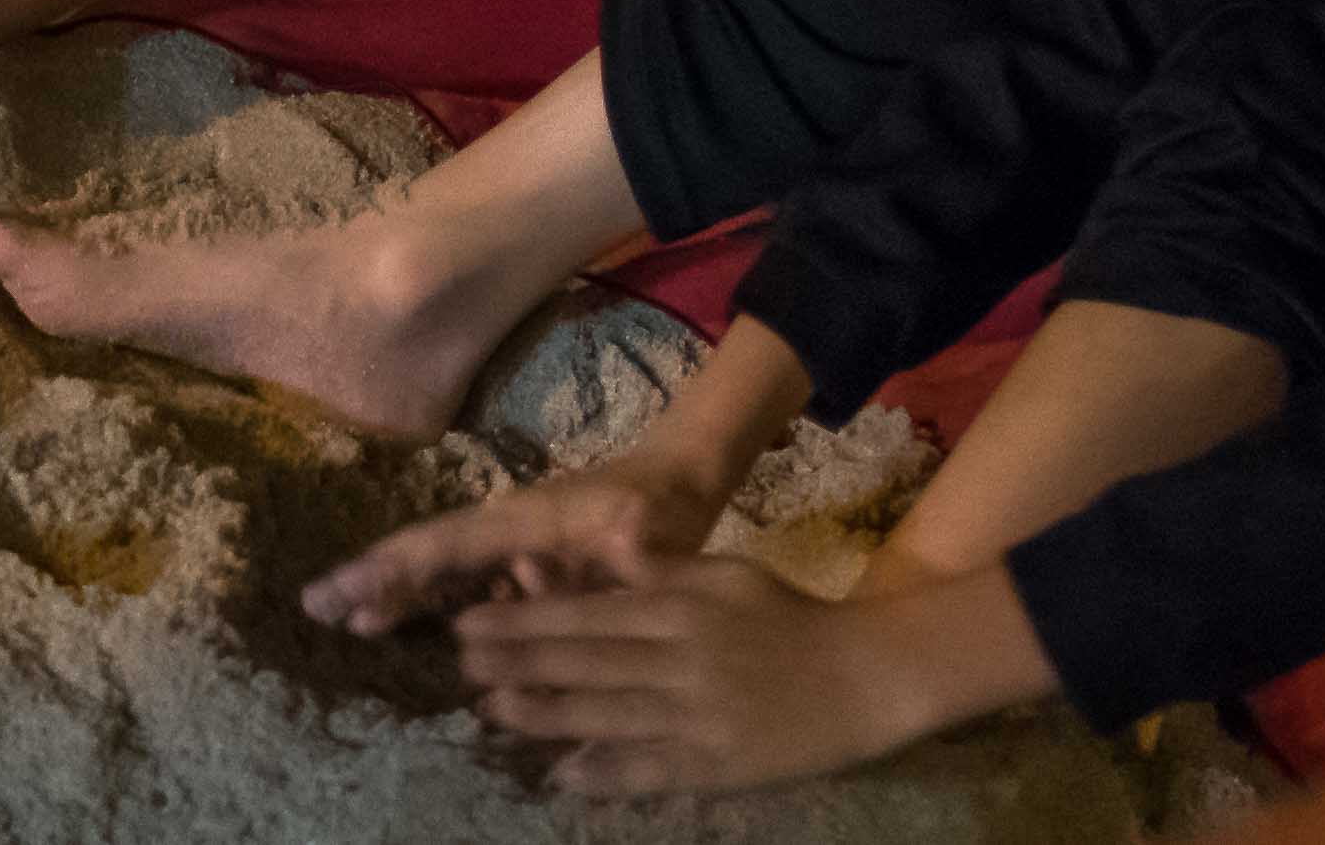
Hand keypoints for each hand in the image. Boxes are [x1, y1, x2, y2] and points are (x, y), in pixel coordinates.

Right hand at [302, 449, 731, 637]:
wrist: (674, 482)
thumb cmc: (660, 508)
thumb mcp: (650, 533)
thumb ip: (619, 556)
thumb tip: (577, 568)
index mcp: (523, 521)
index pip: (444, 544)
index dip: (395, 569)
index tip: (348, 590)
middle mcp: (502, 529)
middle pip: (425, 553)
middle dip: (371, 576)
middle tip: (313, 605)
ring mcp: (506, 543)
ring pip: (435, 569)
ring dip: (391, 591)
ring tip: (344, 619)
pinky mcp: (516, 561)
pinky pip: (459, 582)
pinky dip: (422, 598)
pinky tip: (390, 620)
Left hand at [453, 555, 962, 795]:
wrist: (863, 676)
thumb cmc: (788, 618)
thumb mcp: (726, 575)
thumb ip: (662, 567)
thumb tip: (607, 548)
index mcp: (680, 606)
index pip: (586, 613)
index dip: (524, 620)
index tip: (472, 624)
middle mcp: (680, 657)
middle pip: (584, 661)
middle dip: (517, 664)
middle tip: (460, 669)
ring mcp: (696, 715)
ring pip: (605, 715)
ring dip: (544, 716)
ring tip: (492, 714)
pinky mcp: (715, 763)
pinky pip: (648, 769)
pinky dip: (603, 773)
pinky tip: (560, 776)